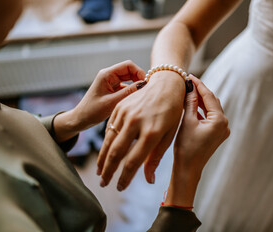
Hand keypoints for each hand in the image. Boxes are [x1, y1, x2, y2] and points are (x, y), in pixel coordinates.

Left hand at [53, 60, 145, 141]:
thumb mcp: (112, 102)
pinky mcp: (112, 89)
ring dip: (136, 85)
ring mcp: (111, 82)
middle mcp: (109, 76)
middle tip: (146, 89)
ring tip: (142, 94)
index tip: (146, 83)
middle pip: (130, 71)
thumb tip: (144, 84)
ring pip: (129, 79)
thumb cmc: (92, 111)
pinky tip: (135, 98)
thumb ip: (128, 92)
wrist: (81, 119)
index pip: (128, 65)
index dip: (139, 72)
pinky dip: (132, 91)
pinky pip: (126, 86)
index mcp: (106, 74)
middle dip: (139, 78)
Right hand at [97, 71, 185, 188]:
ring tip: (100, 172)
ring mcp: (125, 113)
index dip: (125, 178)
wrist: (165, 84)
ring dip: (102, 159)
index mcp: (151, 132)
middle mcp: (136, 122)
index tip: (120, 187)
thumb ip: (156, 157)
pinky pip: (109, 128)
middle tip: (104, 184)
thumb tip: (148, 180)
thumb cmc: (172, 111)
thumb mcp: (170, 134)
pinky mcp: (119, 107)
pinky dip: (105, 142)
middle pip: (115, 153)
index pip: (132, 162)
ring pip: (108, 141)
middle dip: (108, 172)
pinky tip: (105, 152)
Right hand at [164, 74, 229, 206]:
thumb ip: (189, 102)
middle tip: (187, 82)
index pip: (208, 96)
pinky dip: (201, 111)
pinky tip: (191, 105)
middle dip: (200, 92)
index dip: (198, 84)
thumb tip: (190, 86)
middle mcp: (224, 124)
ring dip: (200, 101)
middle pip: (212, 101)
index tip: (189, 75)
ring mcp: (222, 130)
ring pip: (211, 109)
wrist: (188, 169)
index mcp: (219, 120)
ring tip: (187, 92)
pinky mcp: (217, 134)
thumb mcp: (186, 121)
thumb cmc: (186, 147)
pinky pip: (210, 117)